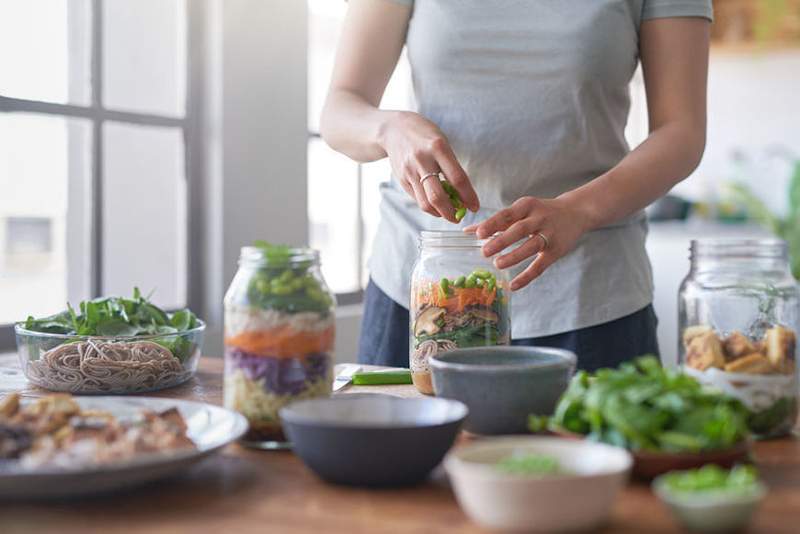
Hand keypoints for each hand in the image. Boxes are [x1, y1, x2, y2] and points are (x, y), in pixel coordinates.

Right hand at [379, 111, 478, 221]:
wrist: (393, 129)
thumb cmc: (425, 136)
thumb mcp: (442, 143)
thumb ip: (452, 167)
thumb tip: (463, 195)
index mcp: (438, 148)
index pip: (457, 179)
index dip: (468, 197)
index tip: (475, 207)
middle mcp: (422, 160)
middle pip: (438, 197)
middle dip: (451, 213)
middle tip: (458, 217)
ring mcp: (409, 171)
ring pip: (425, 203)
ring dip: (439, 213)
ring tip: (447, 212)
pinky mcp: (401, 179)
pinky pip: (417, 199)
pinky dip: (429, 206)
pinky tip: (435, 204)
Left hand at [464, 196, 592, 289]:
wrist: (575, 213)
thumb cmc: (539, 213)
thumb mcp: (520, 211)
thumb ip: (496, 222)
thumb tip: (466, 231)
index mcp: (527, 206)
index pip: (507, 214)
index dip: (493, 223)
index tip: (478, 233)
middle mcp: (539, 218)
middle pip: (519, 230)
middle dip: (501, 240)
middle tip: (484, 252)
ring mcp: (549, 234)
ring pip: (531, 246)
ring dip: (514, 256)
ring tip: (498, 264)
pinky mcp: (556, 251)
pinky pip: (540, 265)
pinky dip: (527, 276)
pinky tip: (513, 285)